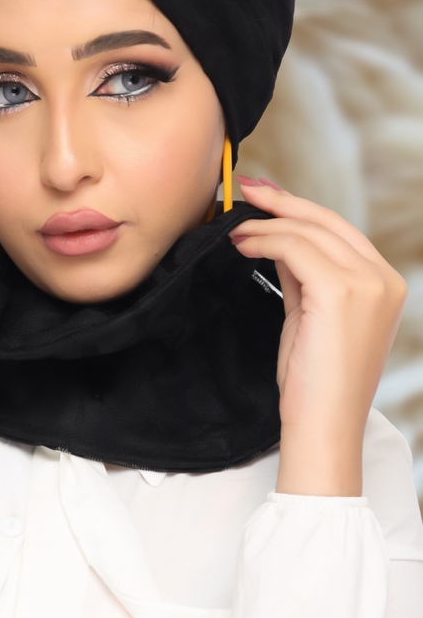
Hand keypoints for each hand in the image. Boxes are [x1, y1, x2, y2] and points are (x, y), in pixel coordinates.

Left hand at [229, 180, 406, 496]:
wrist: (322, 427)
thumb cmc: (313, 381)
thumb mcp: (311, 316)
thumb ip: (304, 277)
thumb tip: (276, 240)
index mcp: (384, 283)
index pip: (338, 229)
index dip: (299, 208)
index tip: (264, 196)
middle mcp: (384, 278)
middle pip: (326, 221)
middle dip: (281, 202)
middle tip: (245, 190)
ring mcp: (367, 283)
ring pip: (308, 232)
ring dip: (265, 225)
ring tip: (232, 229)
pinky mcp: (341, 292)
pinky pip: (296, 248)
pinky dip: (264, 241)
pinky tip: (241, 245)